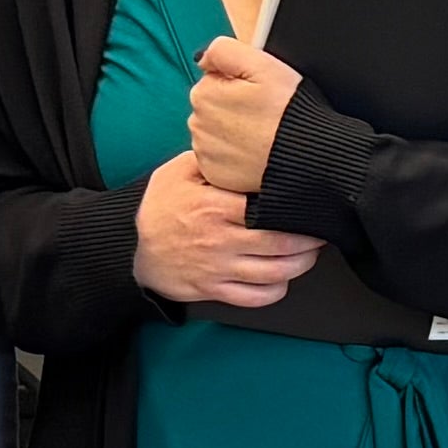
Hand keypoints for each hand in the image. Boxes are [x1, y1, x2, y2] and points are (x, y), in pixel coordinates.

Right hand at [133, 150, 321, 310]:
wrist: (128, 245)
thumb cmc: (158, 205)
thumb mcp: (178, 171)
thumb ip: (212, 160)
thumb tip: (246, 150)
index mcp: (214, 207)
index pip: (269, 210)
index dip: (297, 211)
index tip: (311, 206)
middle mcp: (220, 240)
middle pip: (280, 245)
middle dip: (309, 241)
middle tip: (320, 232)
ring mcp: (218, 269)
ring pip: (274, 274)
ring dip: (300, 265)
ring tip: (309, 254)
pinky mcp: (213, 290)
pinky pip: (256, 298)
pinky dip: (276, 290)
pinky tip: (282, 277)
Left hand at [185, 31, 296, 197]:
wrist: (308, 155)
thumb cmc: (289, 111)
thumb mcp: (262, 64)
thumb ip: (224, 50)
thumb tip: (203, 60)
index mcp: (204, 94)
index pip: (215, 79)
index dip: (240, 83)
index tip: (260, 94)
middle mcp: (197, 125)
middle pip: (214, 106)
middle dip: (234, 107)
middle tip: (265, 114)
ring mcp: (205, 152)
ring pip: (216, 132)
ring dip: (234, 131)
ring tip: (262, 133)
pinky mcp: (215, 174)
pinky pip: (220, 158)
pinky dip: (235, 155)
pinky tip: (255, 152)